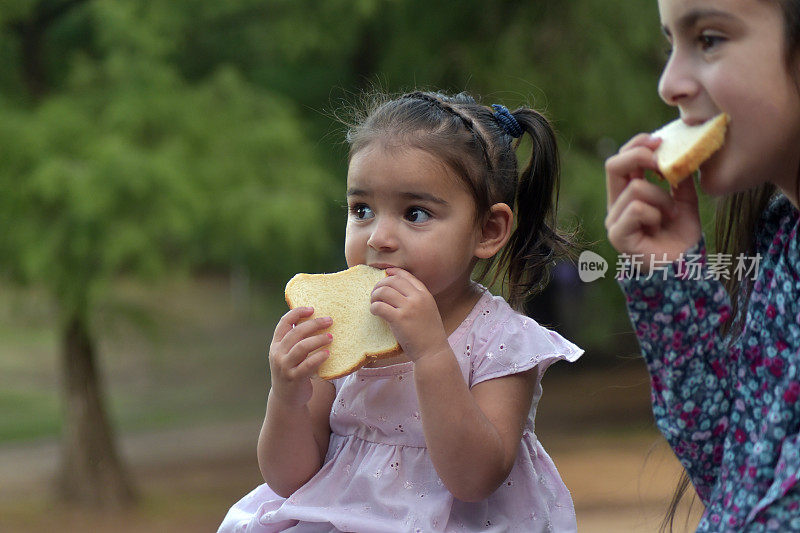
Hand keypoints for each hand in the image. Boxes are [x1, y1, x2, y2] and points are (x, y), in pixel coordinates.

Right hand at [268, 307, 331, 406]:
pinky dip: (318, 358)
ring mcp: (284, 367)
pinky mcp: (294, 378)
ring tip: (331, 337)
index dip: (297, 313)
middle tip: (329, 320)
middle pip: (295, 332)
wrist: (286, 398)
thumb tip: (315, 318)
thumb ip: (296, 340)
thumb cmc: (292, 370)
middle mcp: (278, 354)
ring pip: (301, 347)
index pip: (283, 323)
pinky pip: (307, 365)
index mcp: (276, 344)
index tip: (312, 308)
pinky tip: (328, 354)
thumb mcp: (288, 354)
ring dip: (318, 339)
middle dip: (313, 324)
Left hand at [370, 268, 449, 362]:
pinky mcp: (399, 319)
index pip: (406, 276)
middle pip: (393, 281)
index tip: (385, 273)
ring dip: (374, 296)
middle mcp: (418, 298)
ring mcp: (409, 308)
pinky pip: (380, 306)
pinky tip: (374, 312)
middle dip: (380, 285)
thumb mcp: (428, 310)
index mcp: (425, 294)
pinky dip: (373, 308)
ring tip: (373, 303)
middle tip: (375, 294)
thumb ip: (417, 299)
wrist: (433, 352)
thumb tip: (397, 291)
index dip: (393, 272)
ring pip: (384, 291)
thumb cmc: (429, 334)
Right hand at [605, 133, 701, 271]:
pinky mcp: (618, 236)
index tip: (660, 140)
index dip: (637, 145)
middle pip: (613, 166)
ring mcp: (614, 221)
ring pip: (635, 189)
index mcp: (627, 194)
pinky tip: (661, 225)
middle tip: (661, 163)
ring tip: (671, 214)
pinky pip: (636, 209)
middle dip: (639, 156)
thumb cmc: (682, 237)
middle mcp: (616, 206)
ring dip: (662, 198)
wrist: (684, 268)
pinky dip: (655, 213)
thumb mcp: (684, 200)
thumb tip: (677, 153)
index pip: (621, 160)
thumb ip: (677, 179)